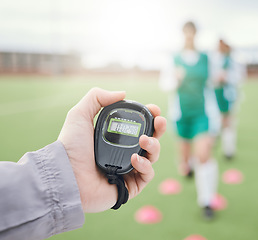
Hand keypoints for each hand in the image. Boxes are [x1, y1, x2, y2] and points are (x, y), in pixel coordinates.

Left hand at [58, 88, 166, 212]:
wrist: (66, 175)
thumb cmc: (70, 147)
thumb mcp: (80, 115)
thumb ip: (97, 98)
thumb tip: (123, 93)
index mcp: (115, 137)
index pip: (138, 126)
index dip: (149, 117)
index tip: (154, 110)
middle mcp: (124, 152)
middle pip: (151, 140)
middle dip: (159, 129)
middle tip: (160, 122)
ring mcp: (128, 169)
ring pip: (152, 156)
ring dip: (154, 146)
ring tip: (145, 140)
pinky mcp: (129, 186)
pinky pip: (147, 175)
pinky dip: (145, 165)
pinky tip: (135, 159)